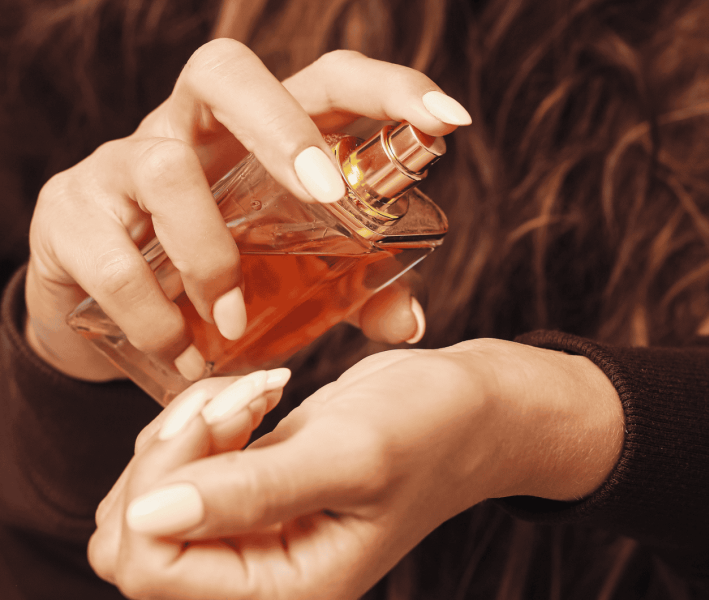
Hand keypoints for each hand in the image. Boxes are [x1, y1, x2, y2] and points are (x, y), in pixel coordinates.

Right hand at [25, 41, 470, 381]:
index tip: (449, 120)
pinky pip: (109, 251)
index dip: (389, 87)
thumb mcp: (296, 279)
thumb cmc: (221, 278)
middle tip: (325, 193)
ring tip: (230, 321)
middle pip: (226, 73)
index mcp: (263, 137)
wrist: (111, 309)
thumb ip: (355, 291)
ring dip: (208, 251)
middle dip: (282, 128)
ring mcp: (126, 161)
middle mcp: (195, 129)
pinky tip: (179, 346)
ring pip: (162, 164)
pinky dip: (150, 308)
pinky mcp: (72, 211)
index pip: (328, 83)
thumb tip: (409, 324)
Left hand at [89, 339, 622, 599]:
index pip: (152, 566)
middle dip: (167, 456)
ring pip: (147, 496)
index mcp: (285, 590)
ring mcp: (252, 531)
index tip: (224, 418)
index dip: (161, 484)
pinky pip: (180, 464)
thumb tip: (149, 516)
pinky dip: (200, 420)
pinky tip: (254, 398)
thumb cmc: (432, 430)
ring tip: (251, 398)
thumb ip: (255, 493)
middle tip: (236, 407)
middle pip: (133, 536)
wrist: (469, 407)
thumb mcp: (352, 456)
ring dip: (183, 432)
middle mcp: (260, 572)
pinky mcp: (252, 489)